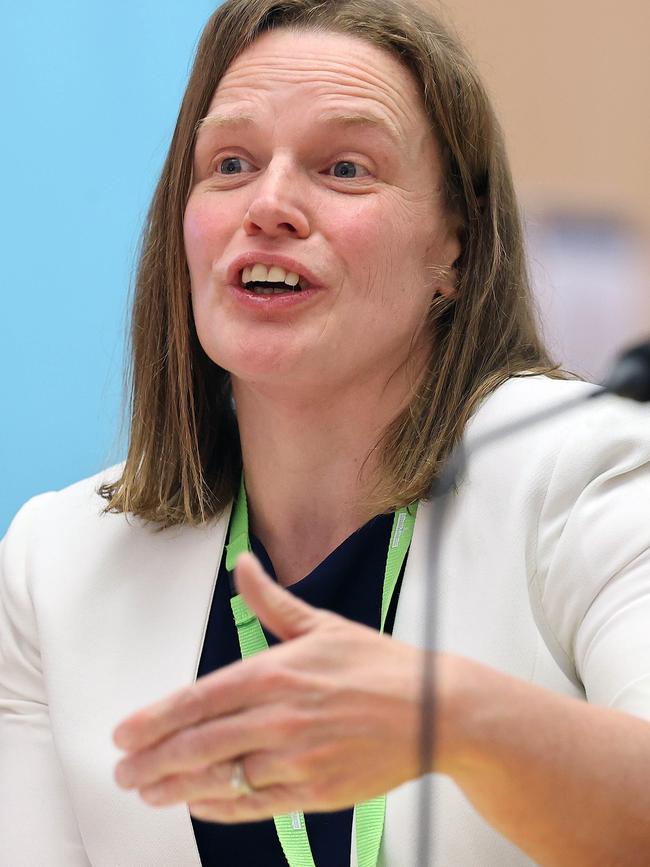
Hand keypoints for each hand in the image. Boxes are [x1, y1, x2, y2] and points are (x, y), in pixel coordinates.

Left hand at [112, 552, 440, 822]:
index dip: (156, 719)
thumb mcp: (322, 625)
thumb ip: (272, 600)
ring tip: (148, 792)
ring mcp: (298, 759)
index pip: (200, 698)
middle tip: (124, 770)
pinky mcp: (315, 793)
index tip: (125, 732)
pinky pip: (255, 807)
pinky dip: (221, 808)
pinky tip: (199, 806)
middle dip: (152, 761)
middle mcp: (281, 718)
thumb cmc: (378, 666)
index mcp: (278, 672)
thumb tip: (243, 564)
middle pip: (200, 744)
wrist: (435, 711)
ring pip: (221, 780)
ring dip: (176, 789)